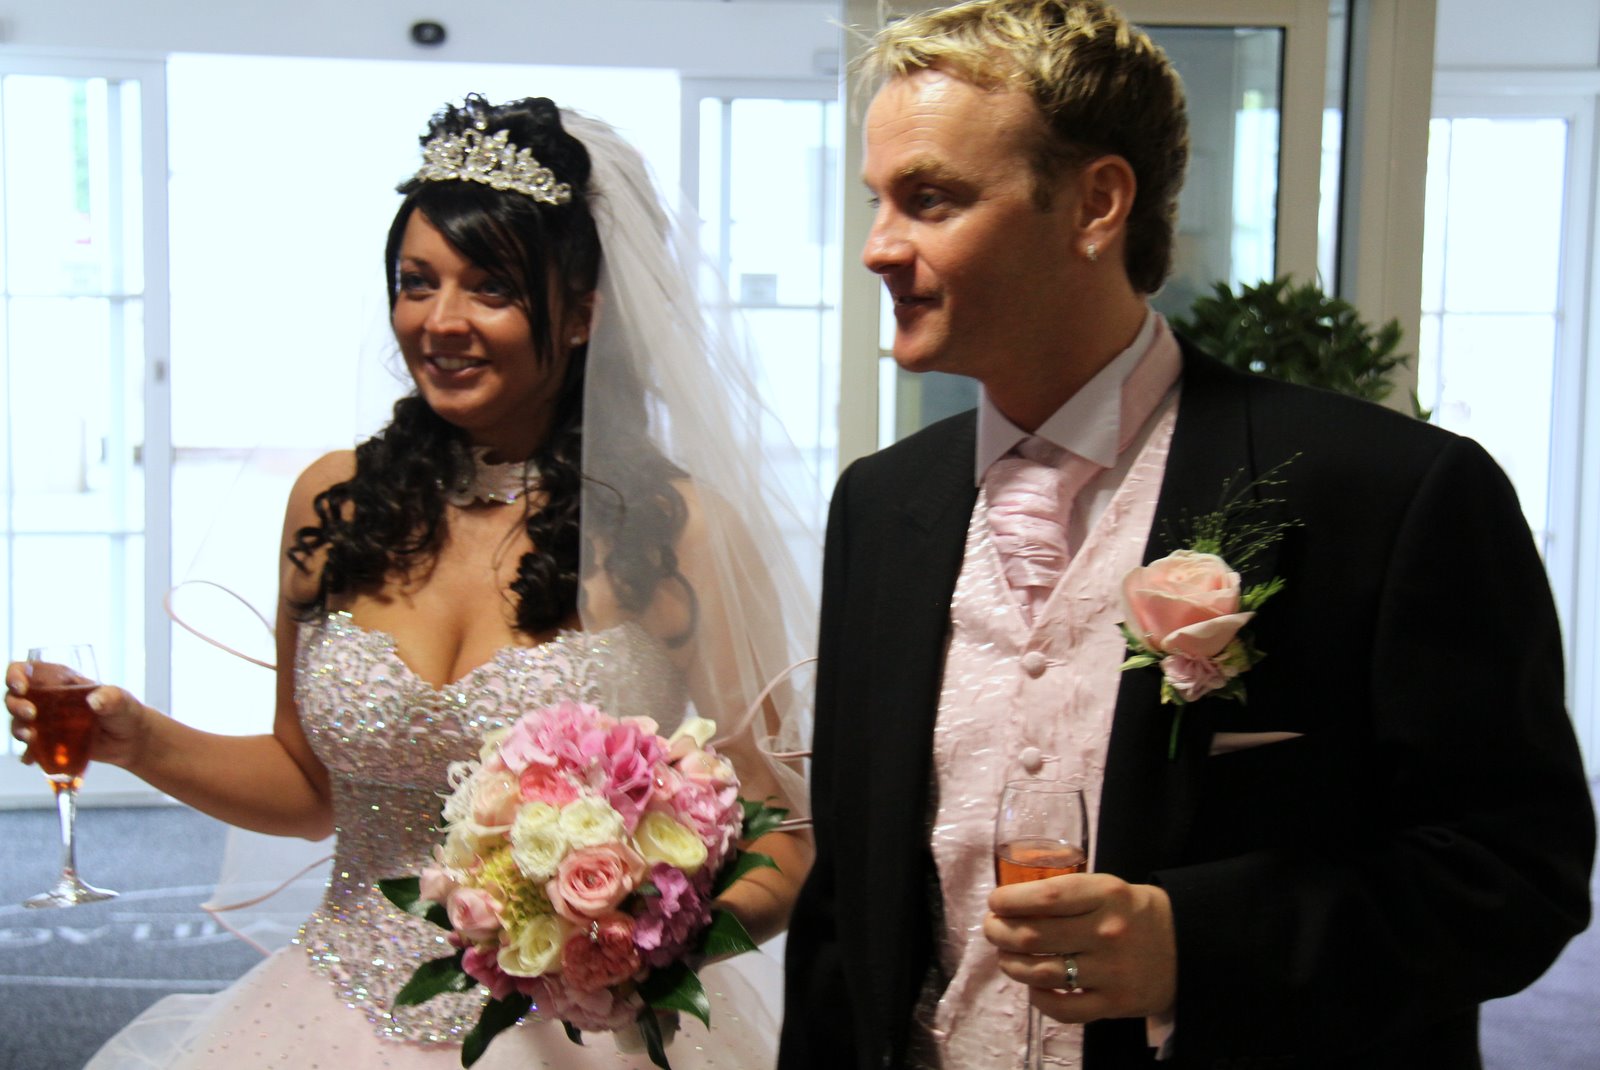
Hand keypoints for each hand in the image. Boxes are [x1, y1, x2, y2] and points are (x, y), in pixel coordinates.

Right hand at [6, 661, 150, 770]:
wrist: (131, 741)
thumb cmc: (126, 712)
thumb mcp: (122, 701)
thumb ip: (111, 698)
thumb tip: (95, 701)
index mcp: (61, 680)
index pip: (28, 669)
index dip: (16, 675)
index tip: (20, 687)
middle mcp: (48, 698)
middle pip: (15, 697)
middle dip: (15, 705)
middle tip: (31, 715)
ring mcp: (46, 721)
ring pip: (18, 722)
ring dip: (18, 729)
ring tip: (30, 738)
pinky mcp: (49, 742)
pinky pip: (30, 747)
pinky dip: (28, 753)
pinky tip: (31, 760)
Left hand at [985, 872, 1176, 1023]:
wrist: (1187, 946)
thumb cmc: (1135, 913)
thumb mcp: (1108, 888)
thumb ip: (1068, 894)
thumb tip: (1012, 903)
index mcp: (1106, 895)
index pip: (1046, 897)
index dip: (1010, 901)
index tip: (995, 903)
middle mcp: (1107, 932)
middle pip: (1034, 936)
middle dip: (1000, 932)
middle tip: (992, 929)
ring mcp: (1111, 972)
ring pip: (1042, 973)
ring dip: (1012, 965)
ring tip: (1006, 956)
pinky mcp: (1114, 1004)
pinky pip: (1063, 1009)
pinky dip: (1039, 999)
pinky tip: (1034, 987)